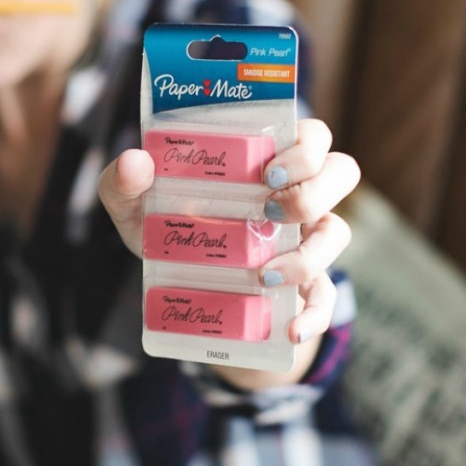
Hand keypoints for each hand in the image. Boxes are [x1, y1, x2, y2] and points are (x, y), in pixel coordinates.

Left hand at [98, 119, 359, 345]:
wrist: (177, 285)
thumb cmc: (163, 224)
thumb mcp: (136, 205)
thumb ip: (124, 181)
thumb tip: (134, 162)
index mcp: (266, 159)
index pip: (311, 135)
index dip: (303, 147)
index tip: (267, 171)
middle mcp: (296, 192)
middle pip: (341, 172)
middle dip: (313, 191)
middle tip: (269, 209)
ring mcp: (305, 238)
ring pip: (338, 232)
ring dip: (310, 253)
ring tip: (266, 274)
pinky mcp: (304, 283)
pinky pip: (327, 297)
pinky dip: (316, 314)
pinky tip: (292, 330)